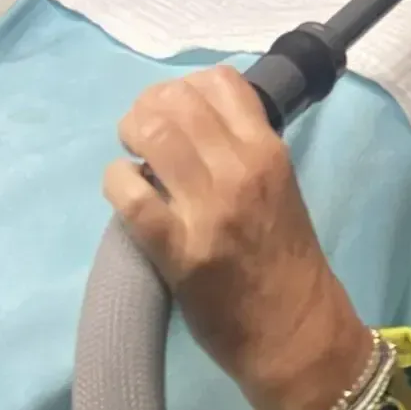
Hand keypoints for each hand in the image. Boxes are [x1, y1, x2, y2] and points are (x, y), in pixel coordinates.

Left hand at [105, 66, 372, 409]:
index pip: (220, 82)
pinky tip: (123, 189)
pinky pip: (131, 197)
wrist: (293, 328)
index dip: (186, 85)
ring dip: (132, 135)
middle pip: (177, 101)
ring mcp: (208, 210)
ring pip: (153, 136)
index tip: (175, 106)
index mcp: (268, 150)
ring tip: (132, 155)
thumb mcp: (279, 183)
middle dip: (148, 106)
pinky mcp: (178, 251)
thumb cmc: (284, 255)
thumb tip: (188, 121)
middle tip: (141, 130)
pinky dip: (117, 182)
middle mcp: (240, 170)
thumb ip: (242, 148)